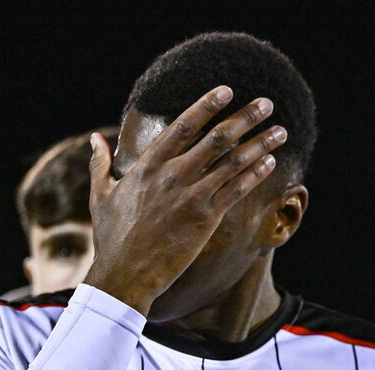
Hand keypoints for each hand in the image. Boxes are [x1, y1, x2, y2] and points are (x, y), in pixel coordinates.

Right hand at [83, 85, 287, 314]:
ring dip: (260, 144)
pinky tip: (270, 162)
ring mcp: (191, 196)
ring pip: (233, 162)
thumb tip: (94, 138)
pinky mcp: (206, 218)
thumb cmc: (112, 237)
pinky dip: (255, 174)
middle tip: (267, 102)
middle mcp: (173, 174)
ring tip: (280, 131)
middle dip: (245, 117)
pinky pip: (237, 190)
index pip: (183, 125)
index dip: (207, 105)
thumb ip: (99, 163)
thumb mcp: (100, 195)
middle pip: (217, 137)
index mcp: (148, 165)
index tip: (227, 91)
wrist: (125, 274)